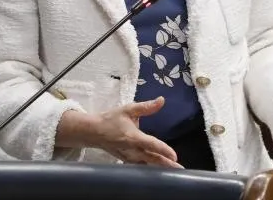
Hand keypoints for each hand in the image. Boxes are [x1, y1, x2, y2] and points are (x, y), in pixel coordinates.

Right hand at [58, 96, 181, 167]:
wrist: (93, 131)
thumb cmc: (111, 119)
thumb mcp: (128, 109)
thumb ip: (146, 106)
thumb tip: (162, 100)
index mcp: (133, 137)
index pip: (151, 144)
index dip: (163, 150)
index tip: (175, 156)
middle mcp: (132, 150)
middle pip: (152, 159)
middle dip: (166, 164)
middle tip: (180, 169)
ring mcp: (128, 157)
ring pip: (147, 164)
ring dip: (160, 168)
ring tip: (173, 171)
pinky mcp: (126, 161)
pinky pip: (140, 166)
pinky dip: (150, 168)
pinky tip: (159, 171)